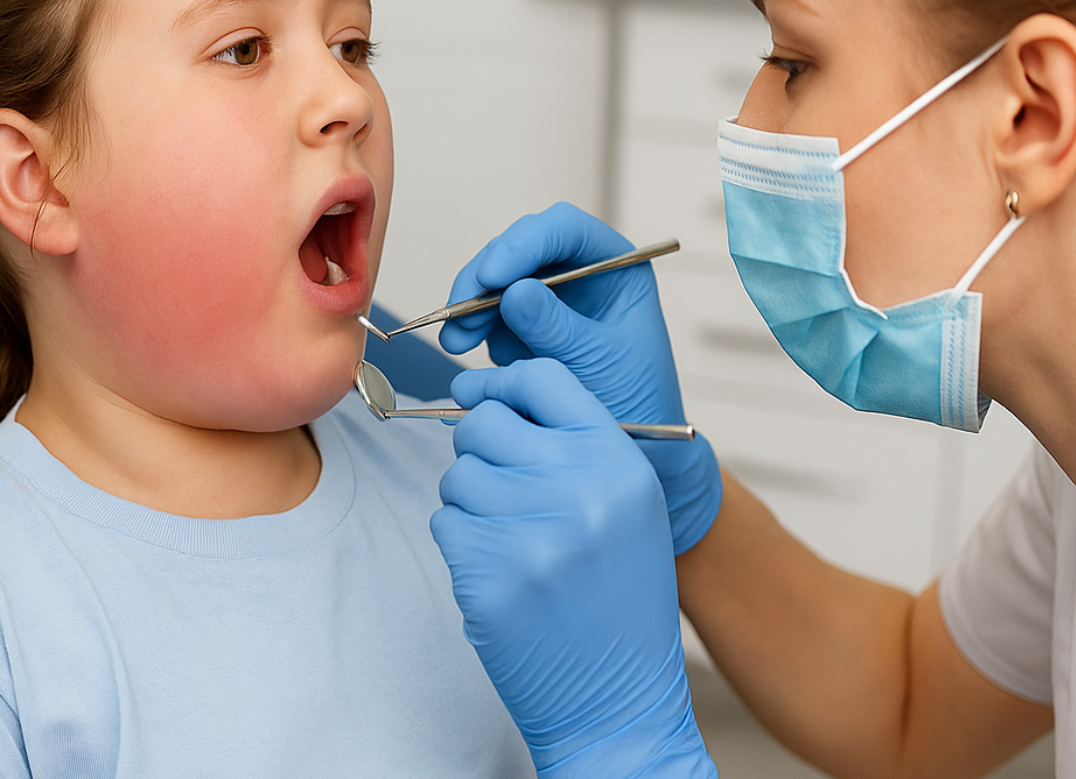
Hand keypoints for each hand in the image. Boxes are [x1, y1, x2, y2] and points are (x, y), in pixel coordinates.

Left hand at [431, 360, 716, 778]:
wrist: (619, 695)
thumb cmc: (621, 596)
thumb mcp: (629, 504)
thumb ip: (577, 446)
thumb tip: (493, 399)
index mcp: (617, 461)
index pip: (541, 379)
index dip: (503, 387)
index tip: (485, 400)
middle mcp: (577, 486)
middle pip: (484, 424)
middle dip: (481, 451)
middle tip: (503, 487)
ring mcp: (530, 532)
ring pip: (459, 477)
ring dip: (473, 503)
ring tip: (515, 541)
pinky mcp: (489, 575)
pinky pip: (447, 524)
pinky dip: (464, 545)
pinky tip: (502, 572)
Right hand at [440, 203, 720, 551]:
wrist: (633, 445)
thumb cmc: (636, 399)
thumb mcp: (600, 362)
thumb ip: (557, 327)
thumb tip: (512, 291)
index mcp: (616, 266)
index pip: (565, 229)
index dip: (524, 242)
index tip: (494, 275)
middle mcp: (579, 272)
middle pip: (520, 249)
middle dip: (484, 277)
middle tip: (460, 314)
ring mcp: (548, 297)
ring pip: (495, 278)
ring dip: (468, 303)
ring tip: (457, 340)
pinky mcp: (522, 325)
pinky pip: (486, 311)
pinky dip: (468, 325)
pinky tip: (461, 346)